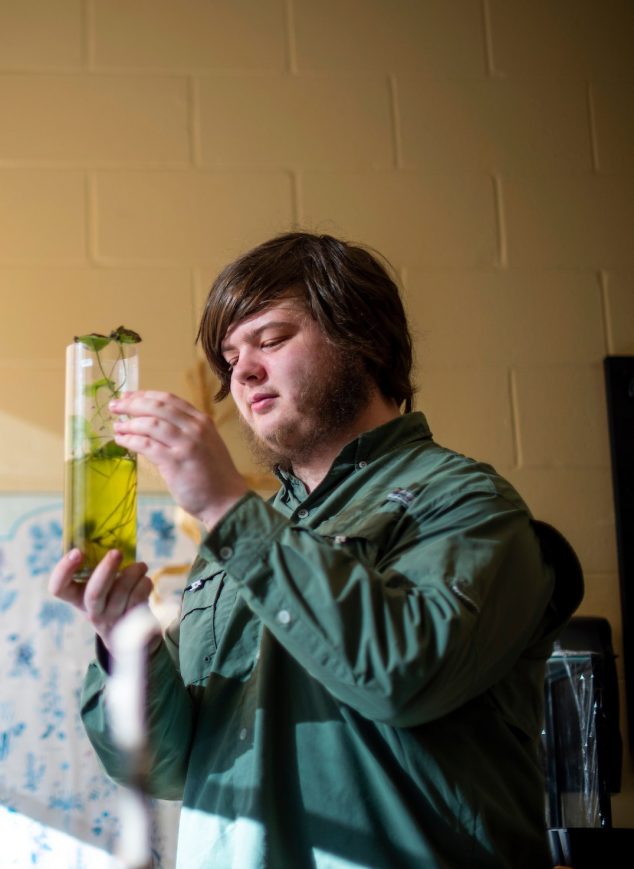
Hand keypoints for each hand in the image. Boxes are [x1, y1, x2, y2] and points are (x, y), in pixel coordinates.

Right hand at [49, 548, 156, 653]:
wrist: (127, 634)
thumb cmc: (110, 596)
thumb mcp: (97, 585)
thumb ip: (97, 565)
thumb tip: (101, 528)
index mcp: (77, 598)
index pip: (58, 588)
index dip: (64, 570)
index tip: (77, 551)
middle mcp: (91, 611)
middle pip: (94, 594)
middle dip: (106, 570)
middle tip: (116, 552)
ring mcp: (112, 619)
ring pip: (121, 594)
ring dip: (133, 574)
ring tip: (140, 565)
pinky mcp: (132, 623)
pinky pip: (139, 600)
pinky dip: (144, 584)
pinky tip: (144, 579)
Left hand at [110, 391, 247, 529]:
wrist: (227, 501)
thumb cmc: (214, 475)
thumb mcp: (205, 443)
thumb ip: (184, 431)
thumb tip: (152, 422)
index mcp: (202, 421)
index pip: (169, 399)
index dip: (145, 395)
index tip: (128, 395)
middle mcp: (195, 428)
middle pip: (157, 406)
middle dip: (132, 404)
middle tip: (115, 406)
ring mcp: (186, 444)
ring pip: (150, 424)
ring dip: (129, 424)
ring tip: (117, 427)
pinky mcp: (175, 462)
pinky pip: (146, 445)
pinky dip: (130, 440)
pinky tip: (121, 440)